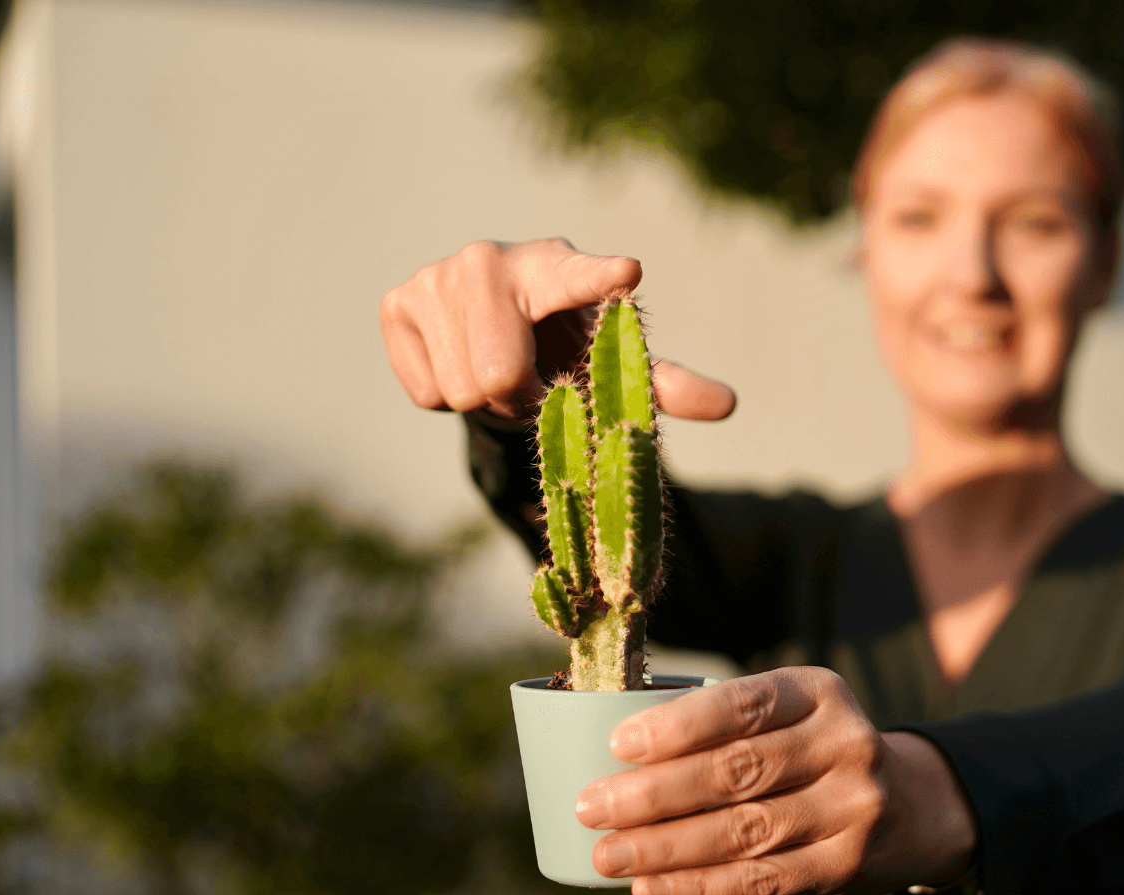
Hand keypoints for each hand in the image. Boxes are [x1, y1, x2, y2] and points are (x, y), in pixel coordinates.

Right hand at [379, 238, 736, 420]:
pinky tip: (458, 359)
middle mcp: (493, 259)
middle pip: (500, 379)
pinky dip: (444, 394)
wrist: (494, 325)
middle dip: (519, 398)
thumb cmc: (563, 339)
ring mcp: (436, 275)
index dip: (599, 277)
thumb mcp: (611, 361)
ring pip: (463, 391)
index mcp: (560, 268)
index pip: (580, 276)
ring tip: (496, 368)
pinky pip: (426, 392)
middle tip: (530, 382)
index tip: (627, 272)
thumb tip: (728, 405)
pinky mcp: (395, 302)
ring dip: (484, 401)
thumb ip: (662, 381)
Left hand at [574, 666, 978, 894]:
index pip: (743, 704)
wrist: (913, 805)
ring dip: (665, 848)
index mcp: (819, 691)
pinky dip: (699, 887)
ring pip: (743, 832)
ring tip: (608, 856)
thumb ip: (727, 725)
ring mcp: (851, 807)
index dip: (678, 725)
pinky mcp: (846, 864)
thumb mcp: (794, 714)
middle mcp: (844, 743)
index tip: (617, 745)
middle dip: (653, 794)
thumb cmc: (816, 752)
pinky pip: (761, 880)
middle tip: (592, 808)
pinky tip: (651, 888)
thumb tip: (617, 757)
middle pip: (736, 772)